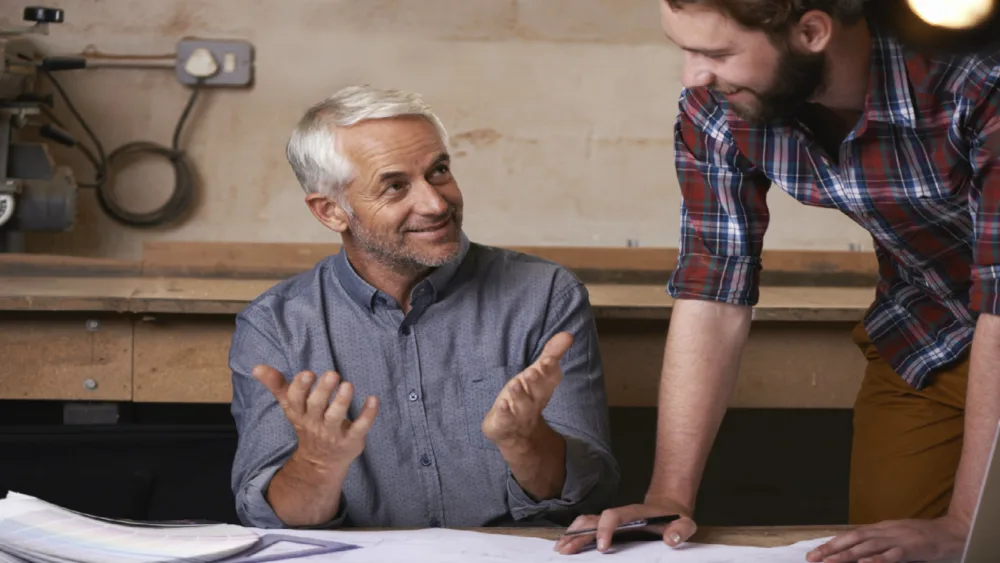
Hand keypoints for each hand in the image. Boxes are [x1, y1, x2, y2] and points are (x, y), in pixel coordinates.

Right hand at [253, 365, 378, 474]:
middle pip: (317, 406)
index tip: (308, 374)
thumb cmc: (307, 423)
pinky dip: (368, 414)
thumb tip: (256, 367)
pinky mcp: (352, 440)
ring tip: (347, 385)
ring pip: (336, 417)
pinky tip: (373, 399)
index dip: (300, 387)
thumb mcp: (291, 406)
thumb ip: (277, 385)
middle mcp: (315, 423)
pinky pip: (360, 427)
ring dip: (342, 401)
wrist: (320, 462)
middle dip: (323, 390)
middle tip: (332, 374)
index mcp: (300, 413)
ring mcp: (333, 433)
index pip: (296, 400)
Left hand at [481, 332, 572, 446]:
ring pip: (521, 405)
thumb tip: (568, 334)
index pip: (549, 377)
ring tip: (515, 384)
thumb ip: (551, 353)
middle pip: (537, 391)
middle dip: (535, 382)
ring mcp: (520, 414)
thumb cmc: (528, 395)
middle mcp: (534, 400)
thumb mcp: (538, 374)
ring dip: (518, 395)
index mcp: (543, 387)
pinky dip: (504, 413)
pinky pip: (506, 419)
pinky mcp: (505, 423)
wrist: (518, 433)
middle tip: (531, 372)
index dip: (549, 369)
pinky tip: (502, 405)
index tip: (548, 360)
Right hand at [553, 499, 696, 554]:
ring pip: (586, 523)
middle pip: (592, 520)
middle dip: (578, 534)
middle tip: (566, 550)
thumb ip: (680, 531)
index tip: (603, 548)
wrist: (669, 508)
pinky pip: (588, 528)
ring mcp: (611, 521)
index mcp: (633, 513)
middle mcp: (618, 515)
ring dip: (572, 534)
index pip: (613, 516)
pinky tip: (566, 545)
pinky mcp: (608, 527)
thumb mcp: (685, 524)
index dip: (605, 529)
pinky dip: (575, 535)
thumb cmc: (675, 519)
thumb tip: (670, 540)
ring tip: (560, 549)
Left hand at [805, 515, 967, 562]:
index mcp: (881, 528)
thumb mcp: (897, 536)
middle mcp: (886, 531)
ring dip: (847, 555)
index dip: (831, 543)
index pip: (851, 535)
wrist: (953, 532)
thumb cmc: (924, 537)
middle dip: (831, 549)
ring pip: (868, 547)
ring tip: (830, 562)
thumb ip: (878, 543)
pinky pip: (893, 555)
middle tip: (813, 558)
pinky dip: (877, 559)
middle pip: (853, 539)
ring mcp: (899, 538)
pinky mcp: (913, 548)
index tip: (814, 552)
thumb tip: (856, 553)